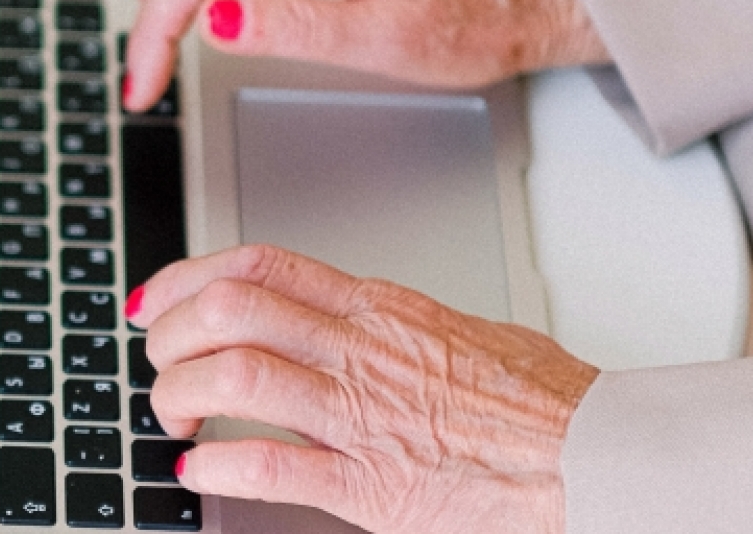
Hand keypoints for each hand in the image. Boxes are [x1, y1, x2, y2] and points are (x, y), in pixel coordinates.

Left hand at [128, 244, 598, 533]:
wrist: (596, 458)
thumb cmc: (542, 401)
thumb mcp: (457, 331)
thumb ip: (391, 323)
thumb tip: (346, 318)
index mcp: (379, 308)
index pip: (261, 265)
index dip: (188, 276)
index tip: (156, 299)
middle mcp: (360, 350)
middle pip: (229, 311)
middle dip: (171, 335)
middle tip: (157, 361)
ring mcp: (361, 415)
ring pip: (234, 377)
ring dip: (179, 396)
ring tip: (173, 418)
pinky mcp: (371, 486)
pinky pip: (269, 466)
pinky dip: (216, 469)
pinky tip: (199, 474)